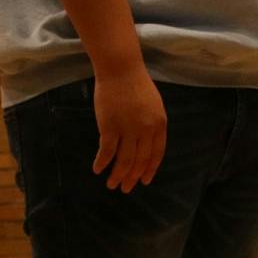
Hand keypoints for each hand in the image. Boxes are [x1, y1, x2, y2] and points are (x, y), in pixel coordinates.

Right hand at [92, 66, 166, 191]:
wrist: (121, 69)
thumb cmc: (136, 84)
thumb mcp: (153, 105)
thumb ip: (151, 125)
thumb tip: (145, 145)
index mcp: (159, 124)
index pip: (156, 154)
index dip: (149, 169)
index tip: (144, 181)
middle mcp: (146, 129)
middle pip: (140, 160)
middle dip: (132, 177)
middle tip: (125, 188)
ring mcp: (128, 129)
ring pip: (124, 160)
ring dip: (117, 175)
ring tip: (112, 184)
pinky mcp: (110, 127)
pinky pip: (107, 151)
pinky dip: (102, 162)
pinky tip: (98, 169)